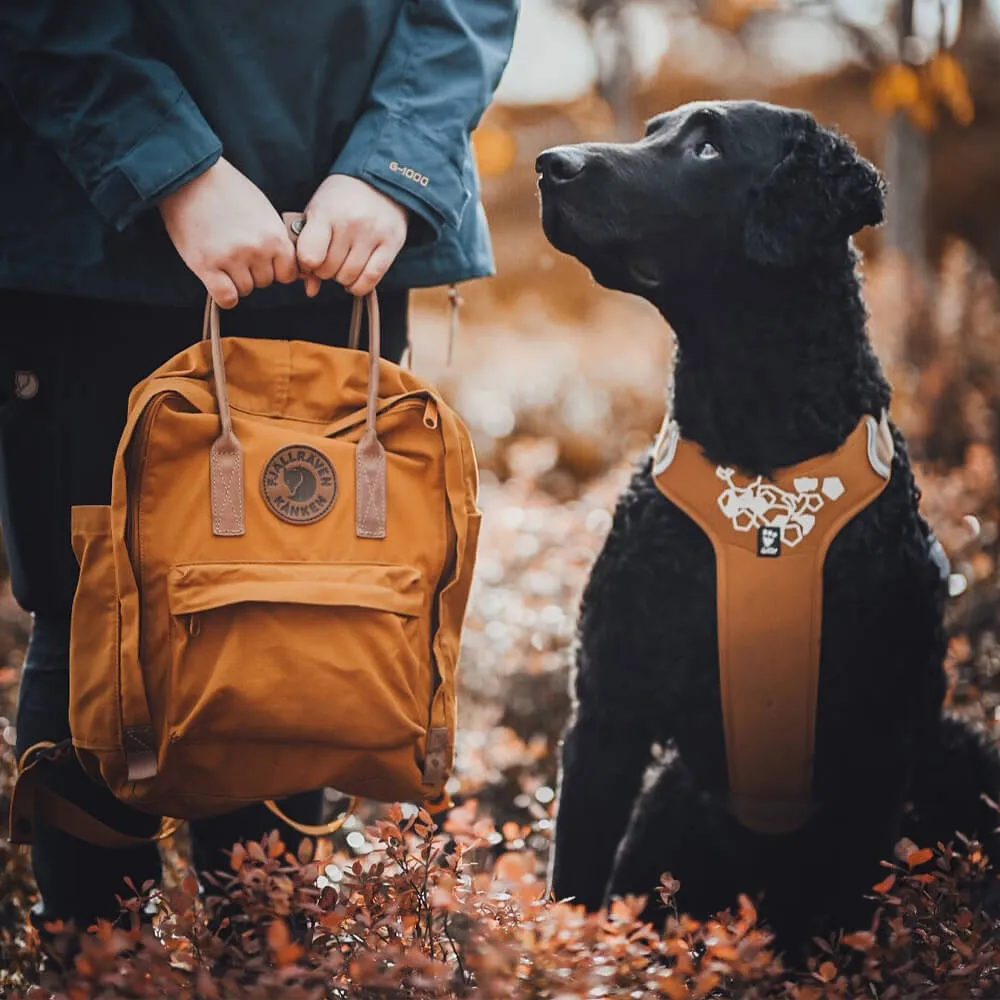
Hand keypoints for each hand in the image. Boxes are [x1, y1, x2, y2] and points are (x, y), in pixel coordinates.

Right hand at [159, 157, 298, 308]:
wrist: (191, 176)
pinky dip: (224, 296)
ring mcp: (232, 258)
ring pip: (245, 290)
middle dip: (253, 272)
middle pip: (265, 282)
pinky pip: (226, 298)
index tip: (263, 261)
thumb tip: (287, 264)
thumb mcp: (263, 211)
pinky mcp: (206, 265)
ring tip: (223, 258)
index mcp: (274, 236)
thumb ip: (275, 237)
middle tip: (236, 252)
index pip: (288, 273)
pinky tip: (218, 282)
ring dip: (235, 280)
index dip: (276, 270)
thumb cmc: (228, 191)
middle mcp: (257, 250)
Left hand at [295, 175, 407, 297]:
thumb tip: (310, 290)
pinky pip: (372, 278)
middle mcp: (350, 223)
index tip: (311, 260)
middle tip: (329, 261)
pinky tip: (355, 280)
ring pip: (349, 277)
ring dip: (342, 278)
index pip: (309, 256)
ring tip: (343, 266)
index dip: (307, 265)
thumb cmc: (341, 200)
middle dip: (325, 271)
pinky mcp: (391, 243)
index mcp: (326, 212)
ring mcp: (373, 234)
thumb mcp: (318, 214)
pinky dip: (360, 286)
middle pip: (329, 270)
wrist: (378, 180)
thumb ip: (309, 249)